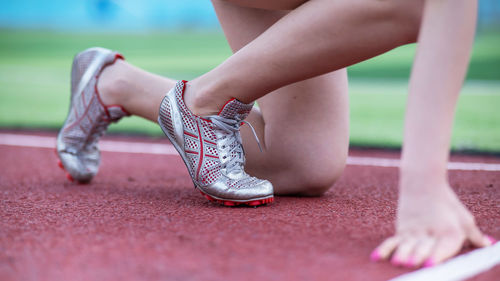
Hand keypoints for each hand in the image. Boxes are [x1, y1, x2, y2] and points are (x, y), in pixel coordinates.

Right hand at [371, 182, 494, 267]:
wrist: (422, 183)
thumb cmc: (446, 202)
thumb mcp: (464, 217)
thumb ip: (475, 235)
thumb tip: (489, 245)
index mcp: (449, 230)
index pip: (443, 246)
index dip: (436, 256)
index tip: (430, 264)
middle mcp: (429, 232)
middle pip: (423, 247)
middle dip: (418, 257)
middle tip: (414, 264)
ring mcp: (413, 231)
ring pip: (406, 245)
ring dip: (402, 254)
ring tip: (399, 263)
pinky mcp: (401, 230)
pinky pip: (391, 242)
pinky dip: (383, 250)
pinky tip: (376, 258)